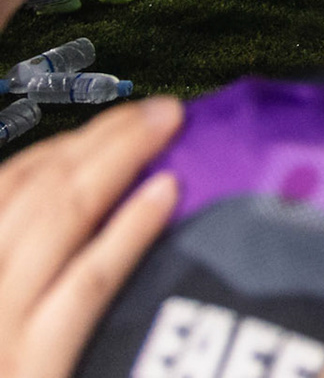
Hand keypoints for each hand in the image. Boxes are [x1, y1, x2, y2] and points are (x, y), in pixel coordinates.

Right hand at [0, 97, 182, 377]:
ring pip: (52, 223)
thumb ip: (47, 268)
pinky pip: (81, 290)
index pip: (6, 191)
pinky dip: (123, 234)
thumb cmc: (39, 363)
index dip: (64, 148)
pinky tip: (166, 195)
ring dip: (114, 161)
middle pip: (32, 195)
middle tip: (162, 110)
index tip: (121, 122)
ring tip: (169, 127)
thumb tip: (123, 203)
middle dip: (97, 141)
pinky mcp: (28, 372)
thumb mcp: (28, 318)